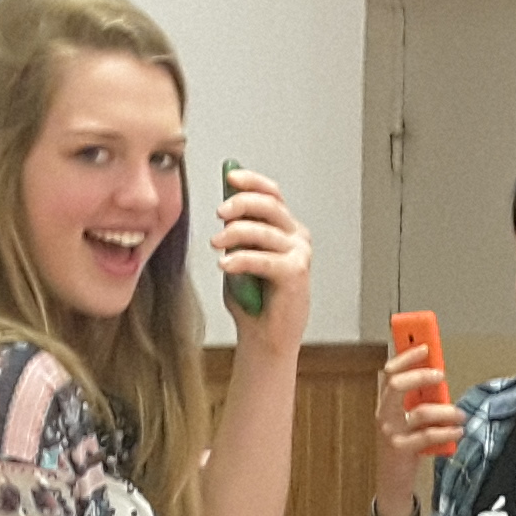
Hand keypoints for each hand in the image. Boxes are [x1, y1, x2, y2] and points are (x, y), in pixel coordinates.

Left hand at [215, 168, 312, 351]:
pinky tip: (225, 265)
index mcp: (285, 228)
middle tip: (219, 214)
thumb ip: (236, 232)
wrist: (263, 338)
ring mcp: (300, 254)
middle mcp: (297, 237)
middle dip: (240, 204)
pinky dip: (241, 259)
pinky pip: (264, 258)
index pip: (271, 193)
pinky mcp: (296, 273)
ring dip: (234, 234)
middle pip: (269, 205)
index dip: (251, 181)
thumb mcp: (238, 256)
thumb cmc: (251, 299)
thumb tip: (224, 206)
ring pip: (262, 231)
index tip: (230, 177)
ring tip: (215, 244)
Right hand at [374, 343, 462, 515]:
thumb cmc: (406, 444)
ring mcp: (391, 432)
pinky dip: (447, 432)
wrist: (393, 480)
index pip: (391, 372)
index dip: (406, 357)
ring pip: (420, 412)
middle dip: (421, 376)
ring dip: (445, 411)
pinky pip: (428, 436)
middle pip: (397, 385)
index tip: (424, 346)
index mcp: (386, 403)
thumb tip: (438, 378)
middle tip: (440, 375)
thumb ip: (420, 399)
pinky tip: (458, 431)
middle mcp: (385, 414)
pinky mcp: (402, 449)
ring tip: (460, 415)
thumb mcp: (410, 418)